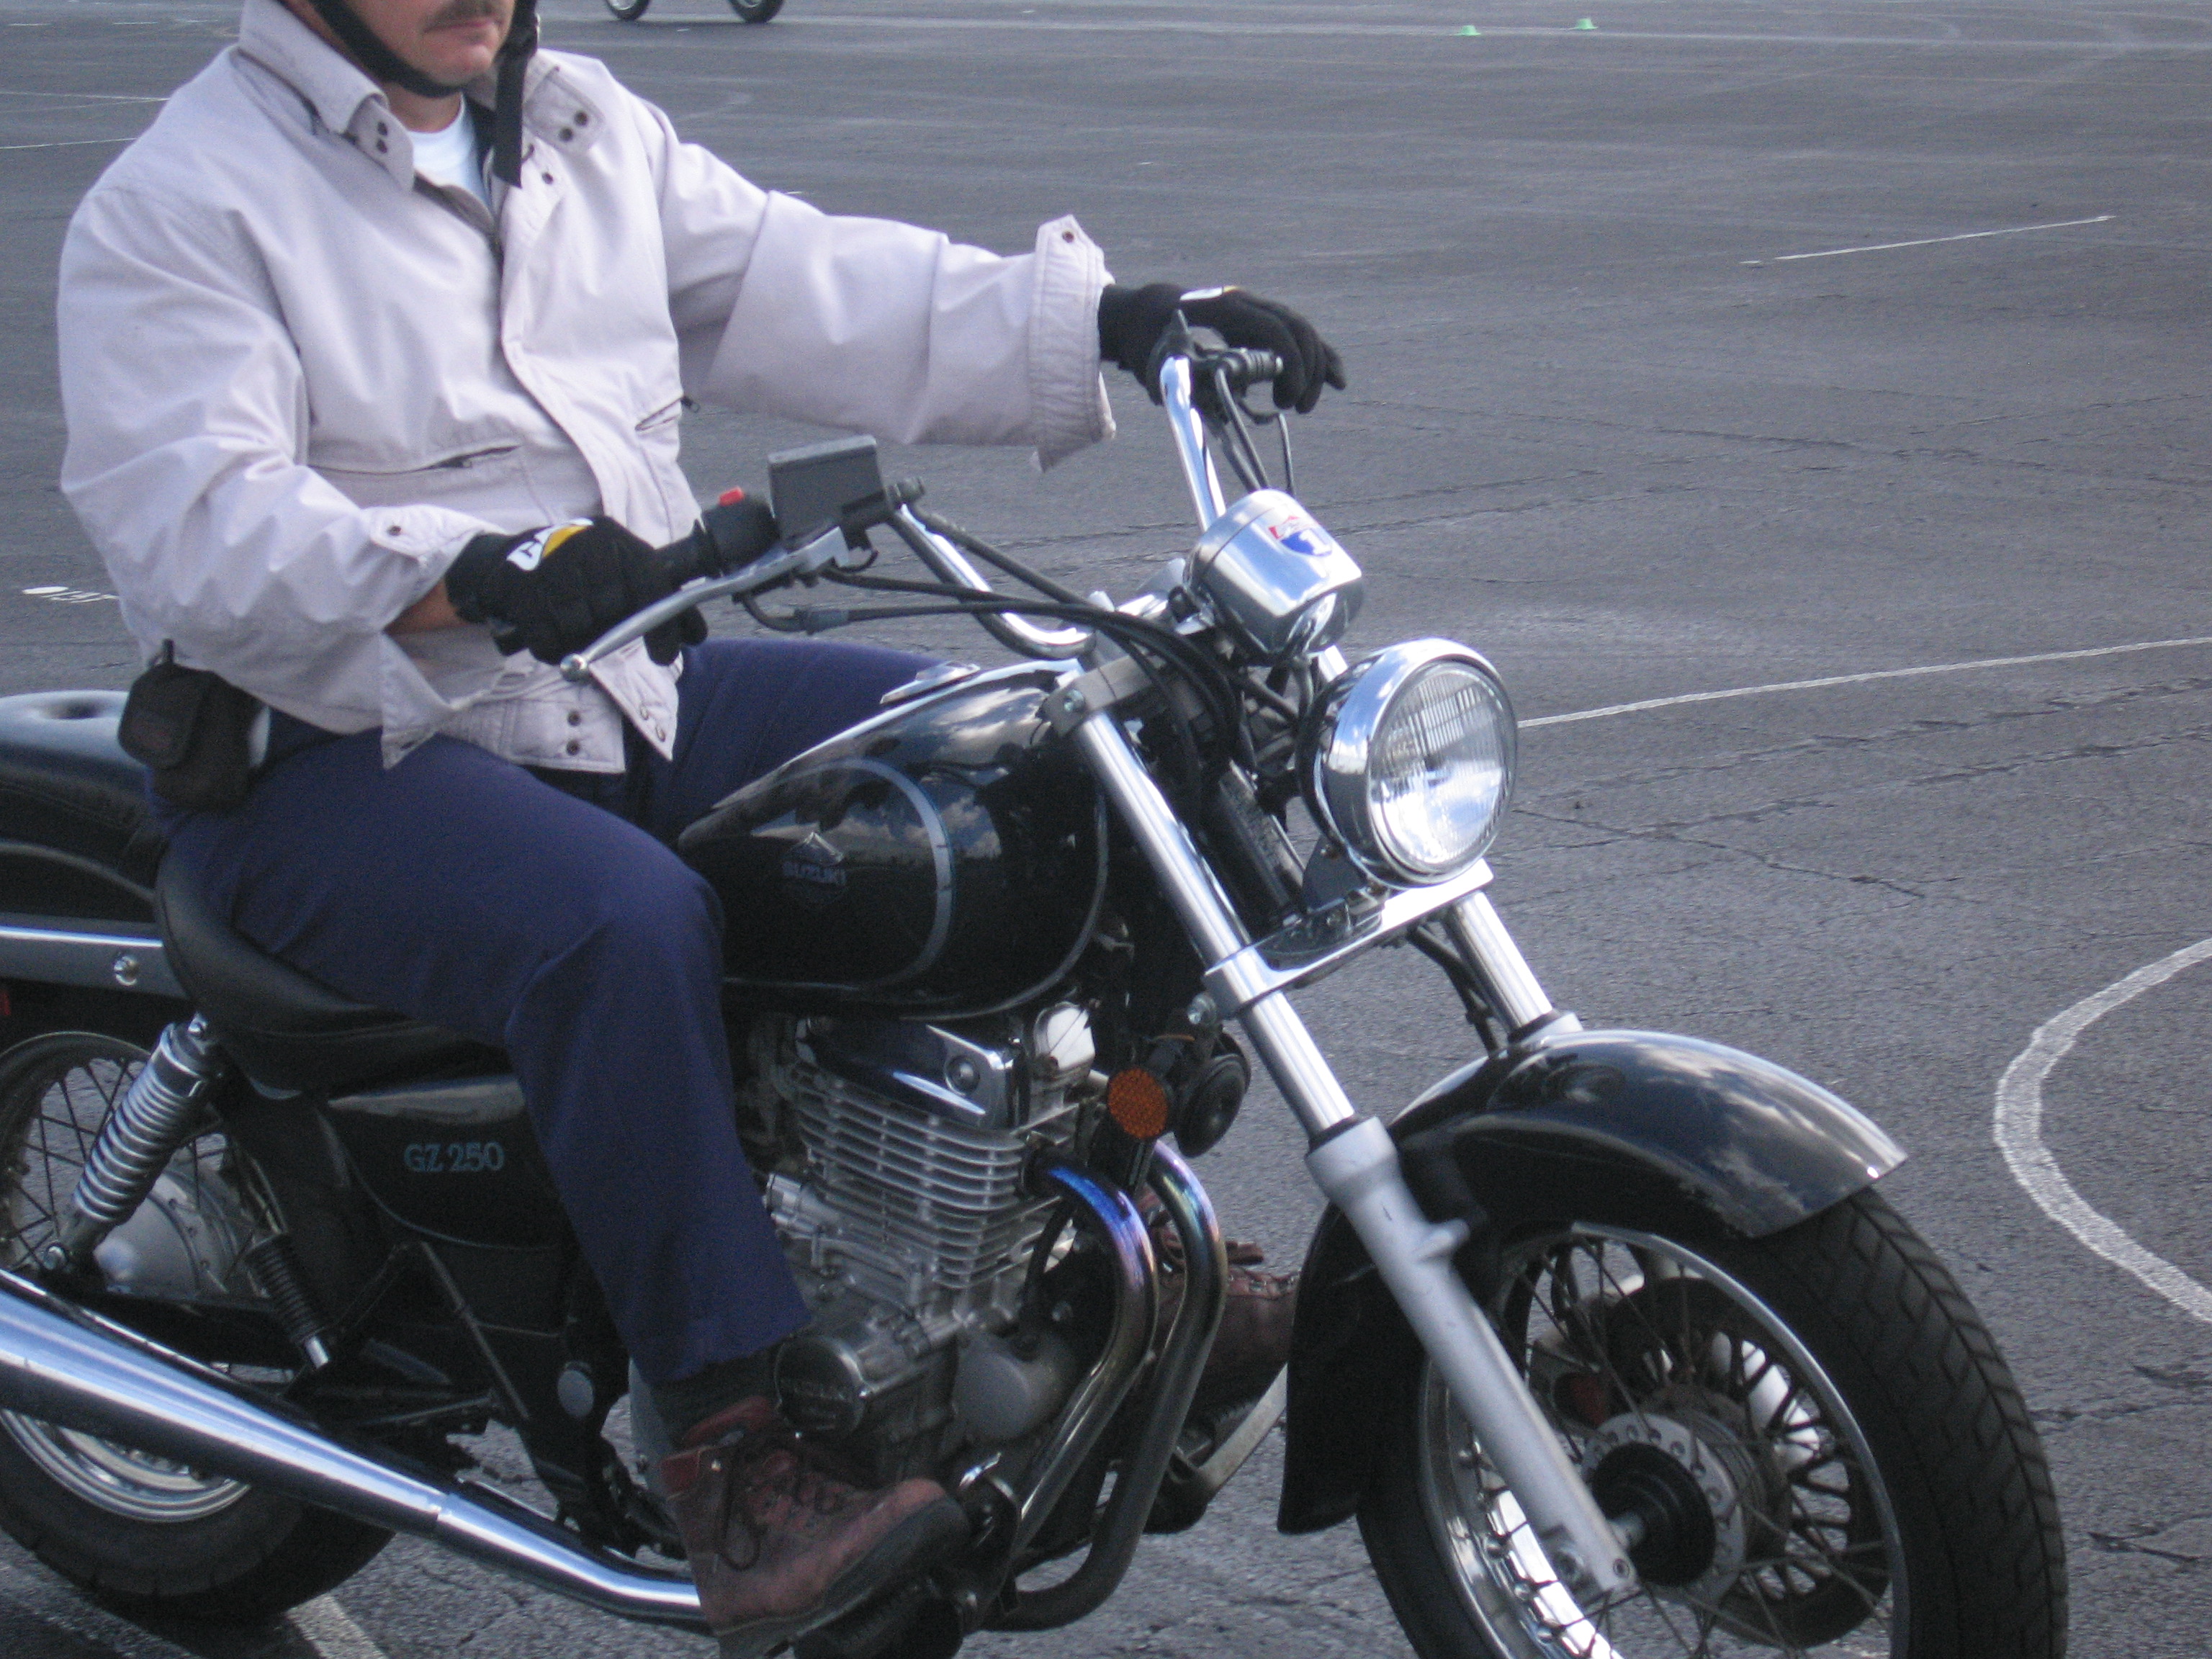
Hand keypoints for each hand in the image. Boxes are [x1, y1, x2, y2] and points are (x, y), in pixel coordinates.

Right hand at [443, 516, 705, 665]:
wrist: (514, 561)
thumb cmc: (582, 578)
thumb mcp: (622, 578)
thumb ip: (660, 605)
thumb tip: (697, 635)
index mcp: (618, 539)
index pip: (651, 582)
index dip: (663, 624)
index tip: (663, 657)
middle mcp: (586, 540)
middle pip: (612, 608)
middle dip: (607, 629)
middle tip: (597, 629)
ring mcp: (548, 558)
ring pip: (578, 625)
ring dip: (576, 639)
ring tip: (570, 627)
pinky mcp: (517, 582)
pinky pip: (546, 636)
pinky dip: (551, 647)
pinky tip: (549, 635)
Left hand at [1097, 282, 1345, 413]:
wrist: (1151, 312)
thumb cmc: (1150, 340)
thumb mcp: (1160, 363)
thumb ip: (1189, 383)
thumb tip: (1218, 410)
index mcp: (1224, 308)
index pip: (1272, 327)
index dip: (1289, 360)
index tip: (1288, 398)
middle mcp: (1246, 303)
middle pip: (1295, 327)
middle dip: (1306, 369)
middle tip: (1296, 408)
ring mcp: (1256, 309)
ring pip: (1301, 331)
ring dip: (1313, 368)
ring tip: (1301, 406)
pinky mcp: (1261, 322)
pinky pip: (1296, 337)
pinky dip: (1317, 358)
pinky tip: (1337, 380)